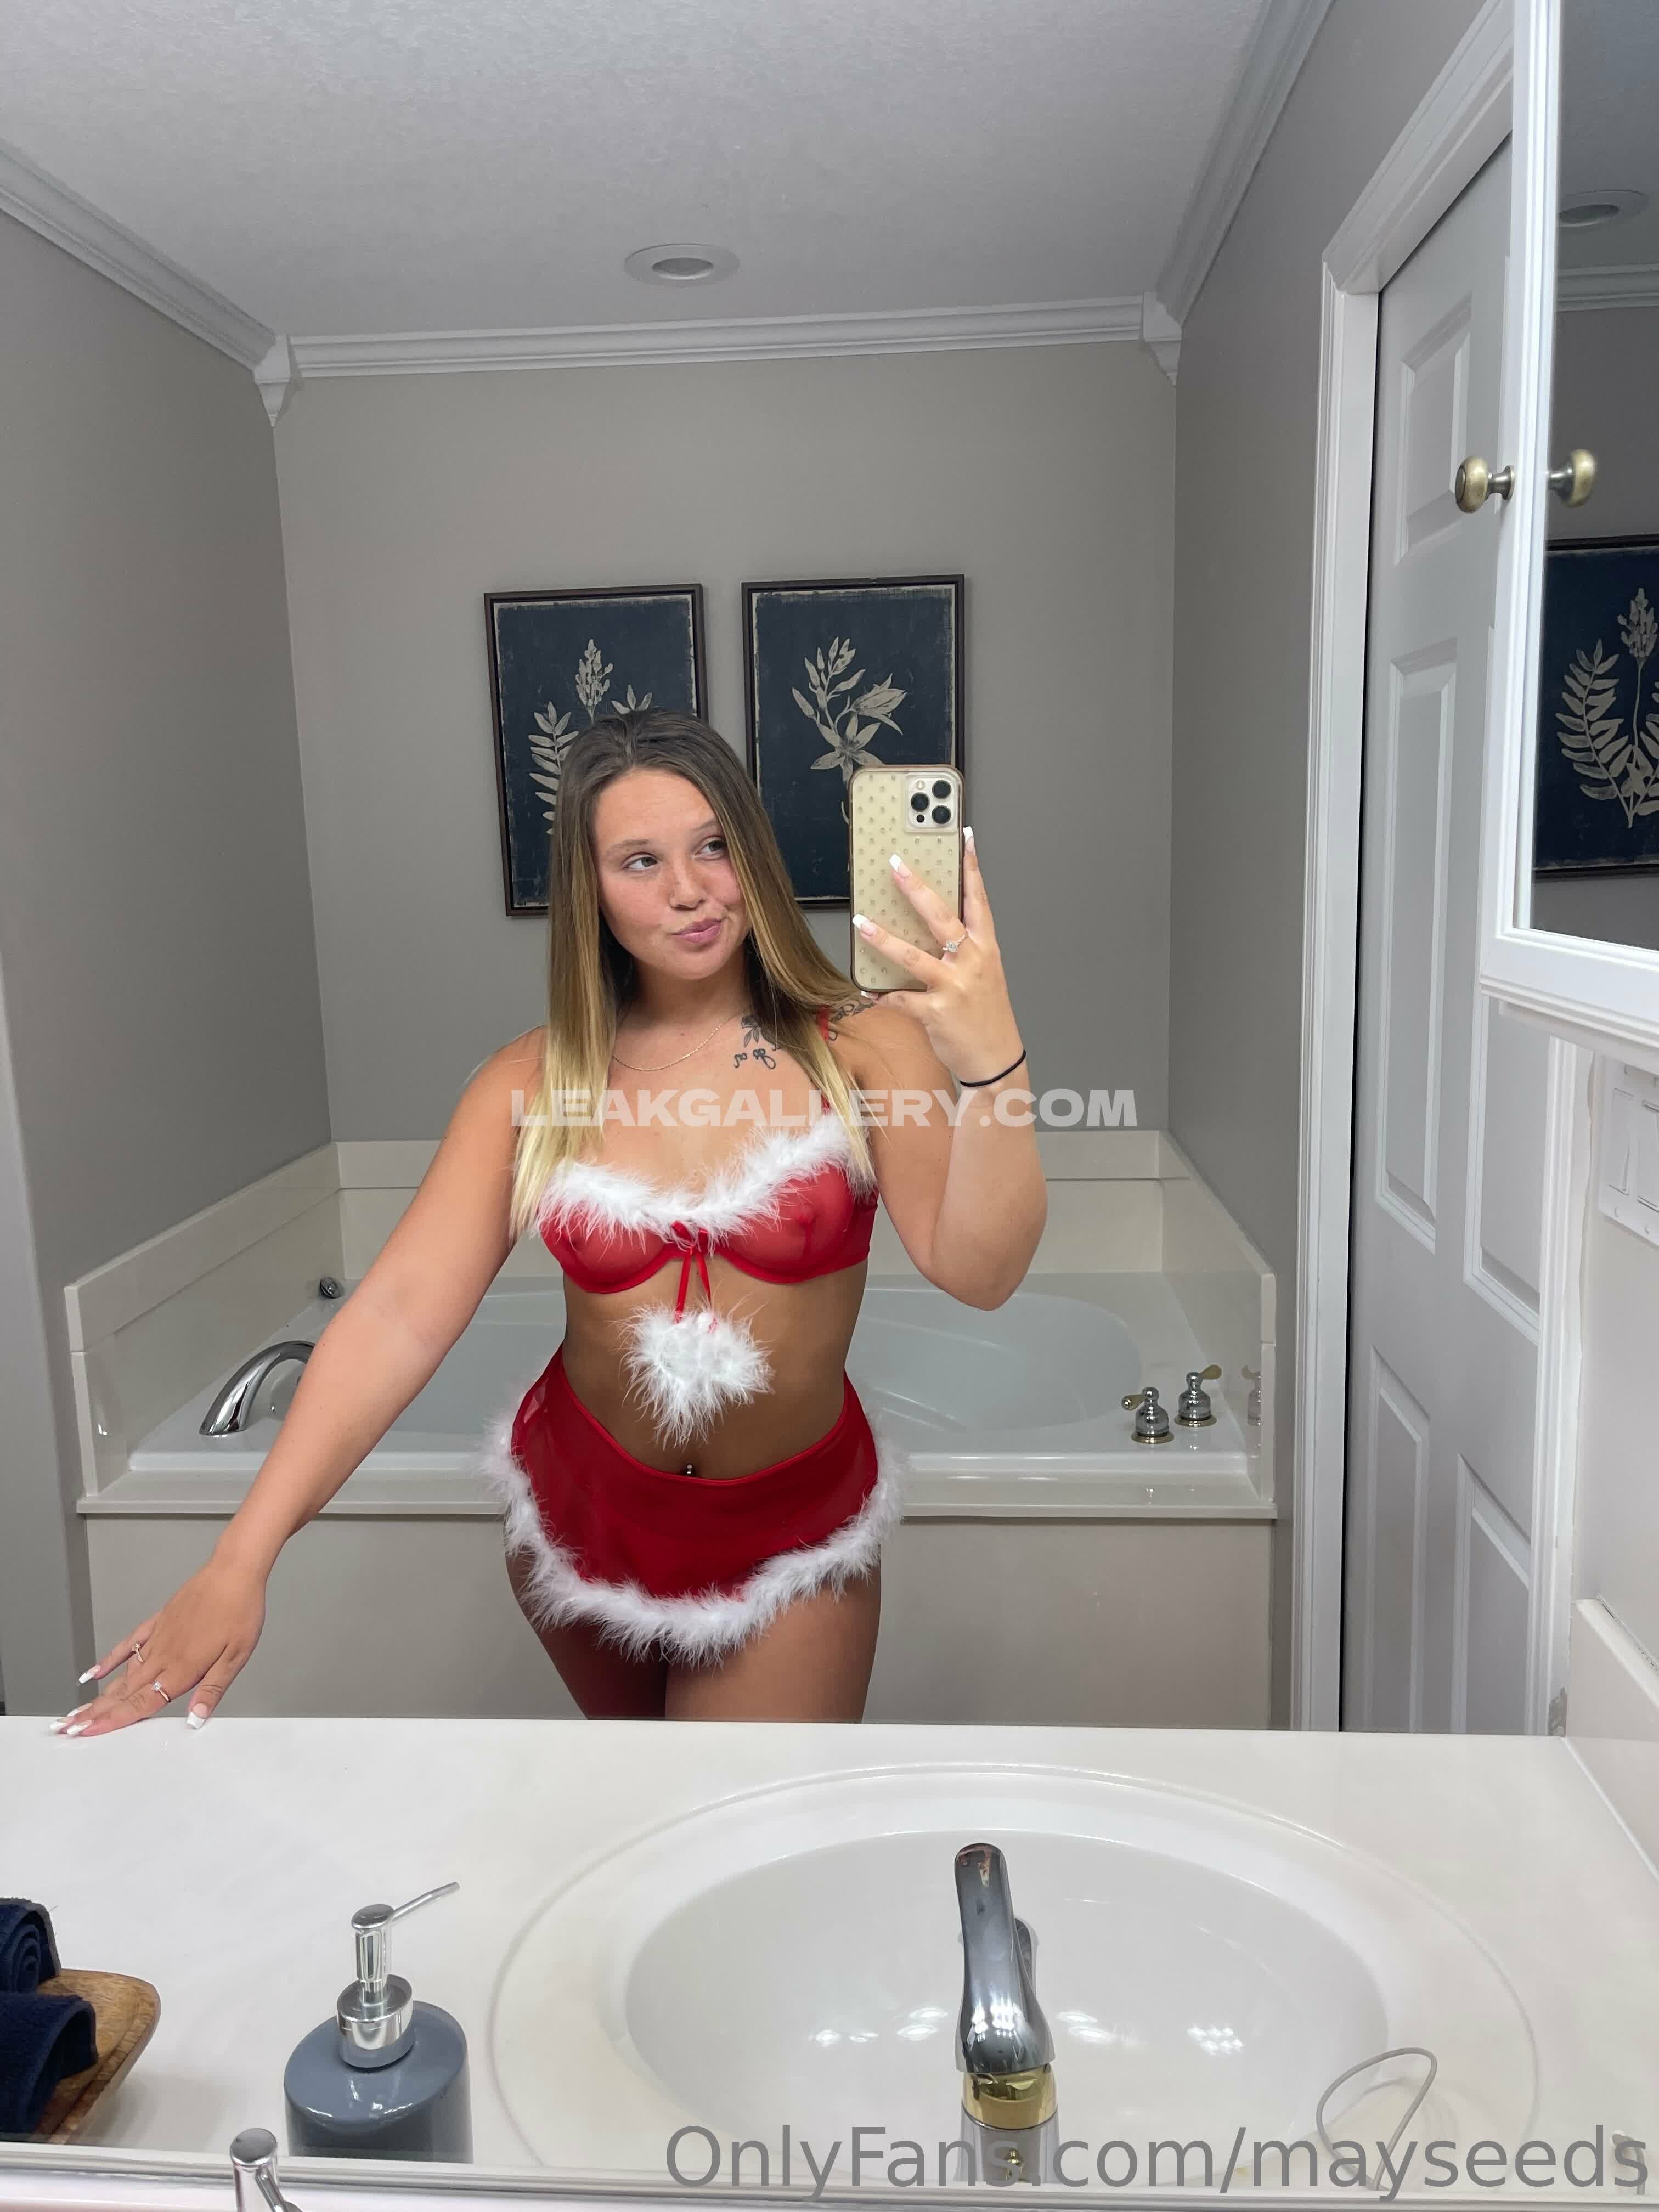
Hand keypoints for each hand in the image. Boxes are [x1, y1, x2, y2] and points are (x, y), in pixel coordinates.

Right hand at [53, 1556, 266, 1737]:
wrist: (234, 1571)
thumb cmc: (240, 1611)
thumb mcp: (236, 1656)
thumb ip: (212, 1690)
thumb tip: (195, 1719)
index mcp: (182, 1668)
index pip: (141, 1703)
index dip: (114, 1720)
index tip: (89, 1733)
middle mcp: (164, 1655)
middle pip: (124, 1692)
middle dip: (96, 1713)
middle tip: (68, 1728)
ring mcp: (158, 1637)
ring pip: (123, 1673)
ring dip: (100, 1694)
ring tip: (79, 1710)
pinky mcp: (158, 1622)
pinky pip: (128, 1644)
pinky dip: (110, 1659)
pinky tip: (95, 1671)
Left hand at [852, 828, 1025, 1083]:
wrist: (997, 1059)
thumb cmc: (987, 1014)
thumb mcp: (985, 973)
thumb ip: (964, 948)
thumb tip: (931, 925)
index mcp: (986, 948)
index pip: (979, 899)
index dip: (971, 867)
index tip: (963, 837)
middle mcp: (972, 962)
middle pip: (942, 917)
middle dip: (917, 889)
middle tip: (895, 865)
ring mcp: (954, 987)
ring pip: (914, 956)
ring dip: (884, 939)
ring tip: (861, 922)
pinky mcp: (936, 1012)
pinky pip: (902, 1000)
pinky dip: (883, 996)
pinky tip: (867, 991)